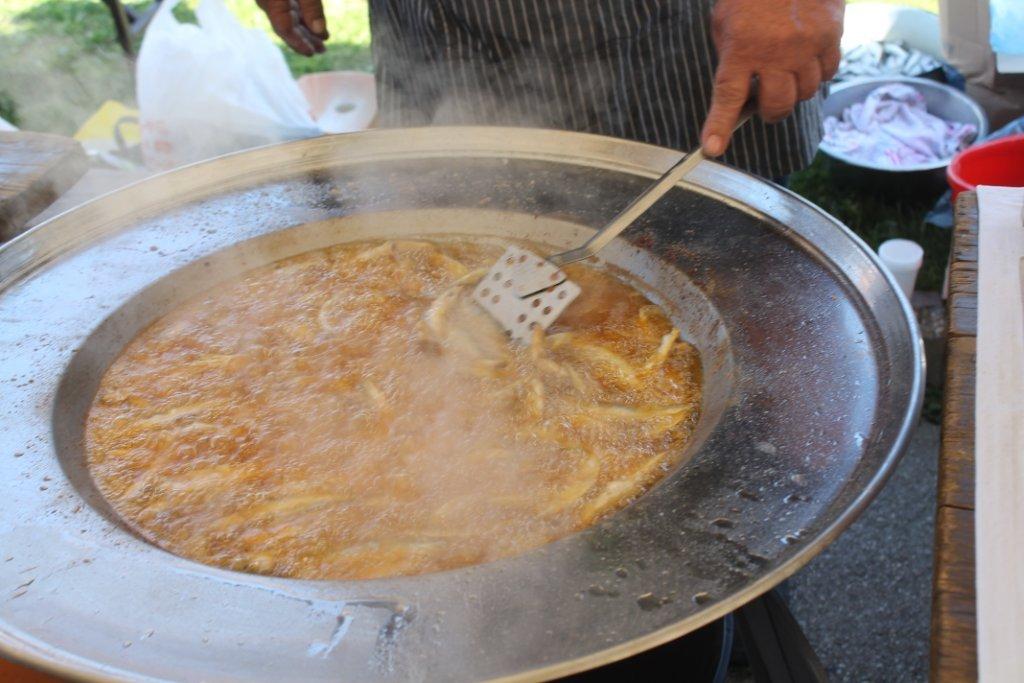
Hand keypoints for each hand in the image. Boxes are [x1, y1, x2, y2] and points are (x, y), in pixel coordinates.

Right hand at [255, 0, 328, 55]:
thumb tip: (319, 32)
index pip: (284, 28)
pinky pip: (286, 10)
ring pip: (286, 19)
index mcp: (271, 0)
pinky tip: (314, 25)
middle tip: (322, 50)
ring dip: (305, 31)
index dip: (299, 43)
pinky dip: (301, 18)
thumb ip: (311, 6)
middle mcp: (266, 1)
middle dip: (304, 40)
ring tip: (321, 41)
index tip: (312, 53)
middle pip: (285, 27)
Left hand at [701, 0, 843, 156]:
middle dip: (769, 112)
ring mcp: (807, 44)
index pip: (728, 96)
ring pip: (805, 92)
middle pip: (776, 105)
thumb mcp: (726, 23)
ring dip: (794, 92)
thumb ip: (732, 58)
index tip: (712, 148)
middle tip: (764, 105)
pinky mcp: (831, 34)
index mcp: (741, 47)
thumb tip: (740, 94)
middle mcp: (775, 51)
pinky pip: (827, 72)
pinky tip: (807, 60)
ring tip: (786, 74)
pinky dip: (817, 73)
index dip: (719, 126)